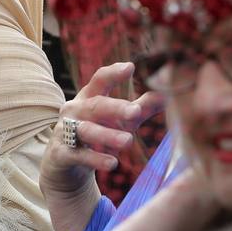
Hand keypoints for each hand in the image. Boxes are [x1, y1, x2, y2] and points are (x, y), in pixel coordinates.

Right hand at [42, 62, 164, 194]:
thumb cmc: (97, 132)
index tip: (130, 67)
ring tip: (128, 140)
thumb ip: (142, 107)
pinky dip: (95, 159)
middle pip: (95, 105)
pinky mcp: (62, 153)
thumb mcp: (120, 120)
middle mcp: (75, 110)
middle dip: (115, 107)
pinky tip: (113, 163)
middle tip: (136, 111)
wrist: (62, 161)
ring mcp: (65, 131)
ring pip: (86, 130)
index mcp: (89, 97)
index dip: (113, 73)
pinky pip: (78, 155)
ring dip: (106, 135)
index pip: (99, 80)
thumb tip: (169, 93)